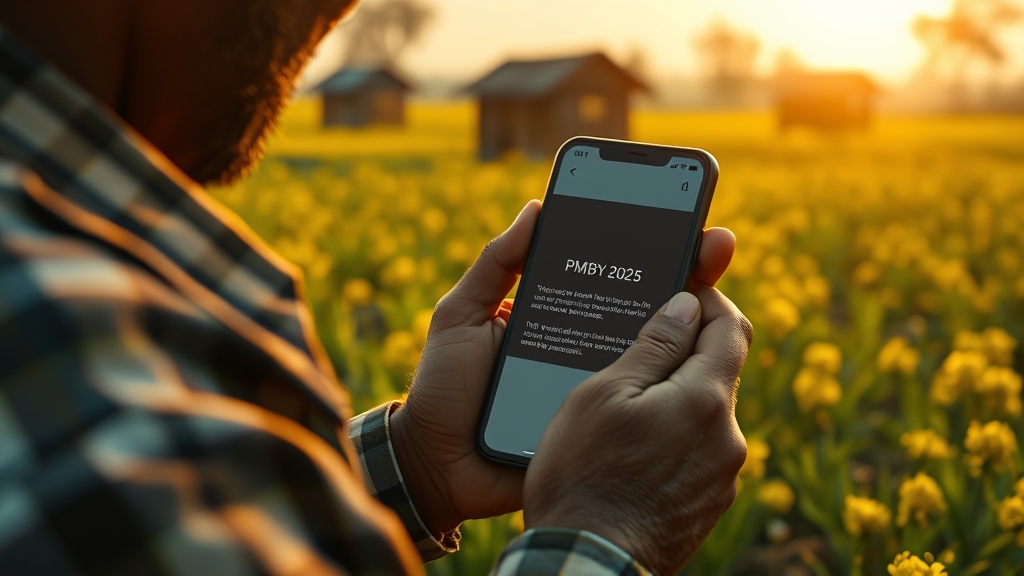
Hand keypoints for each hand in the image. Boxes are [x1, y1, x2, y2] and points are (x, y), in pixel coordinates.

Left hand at [390, 200, 738, 536]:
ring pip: (652, 360)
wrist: (435, 464)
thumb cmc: (443, 387)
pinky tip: (696, 361)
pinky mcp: (598, 430)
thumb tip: (536, 208)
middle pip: (646, 310)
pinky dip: (667, 391)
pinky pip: (637, 409)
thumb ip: (493, 264)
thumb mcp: (459, 316)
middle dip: (687, 274)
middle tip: (718, 245)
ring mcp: (597, 389)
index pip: (610, 275)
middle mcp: (586, 347)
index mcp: (558, 315)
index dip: (648, 246)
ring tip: (718, 293)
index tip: (685, 218)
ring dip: (689, 330)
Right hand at [524, 286, 751, 575]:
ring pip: (707, 412)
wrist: (589, 562)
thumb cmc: (584, 475)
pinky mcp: (710, 503)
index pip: (731, 326)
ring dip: (677, 396)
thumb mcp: (605, 395)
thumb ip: (653, 344)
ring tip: (626, 405)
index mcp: (705, 399)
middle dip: (686, 350)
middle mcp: (728, 437)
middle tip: (637, 345)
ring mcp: (723, 475)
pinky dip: (676, 435)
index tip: (679, 292)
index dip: (708, 300)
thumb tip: (688, 302)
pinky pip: (700, 450)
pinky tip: (635, 447)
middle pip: (720, 370)